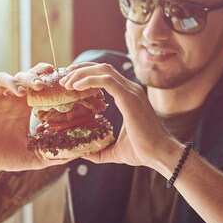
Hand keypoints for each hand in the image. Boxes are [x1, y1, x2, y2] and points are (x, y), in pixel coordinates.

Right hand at [0, 63, 69, 179]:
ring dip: (12, 81)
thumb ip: (56, 154)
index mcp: (25, 107)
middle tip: (40, 85)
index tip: (57, 77)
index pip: (37, 84)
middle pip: (22, 76)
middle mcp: (10, 99)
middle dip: (32, 77)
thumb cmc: (9, 158)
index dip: (46, 78)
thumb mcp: (36, 157)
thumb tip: (80, 153)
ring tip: (20, 92)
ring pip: (2, 77)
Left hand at [60, 62, 180, 170]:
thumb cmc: (143, 152)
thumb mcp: (115, 151)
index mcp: (129, 96)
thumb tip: (84, 154)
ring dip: (82, 73)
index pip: (106, 76)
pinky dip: (89, 80)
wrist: (160, 154)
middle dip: (81, 70)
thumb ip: (100, 150)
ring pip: (103, 70)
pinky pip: (106, 81)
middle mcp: (131, 90)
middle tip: (63, 79)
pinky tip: (76, 87)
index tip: (70, 82)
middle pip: (102, 68)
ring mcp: (131, 92)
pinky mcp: (129, 98)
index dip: (87, 74)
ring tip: (66, 82)